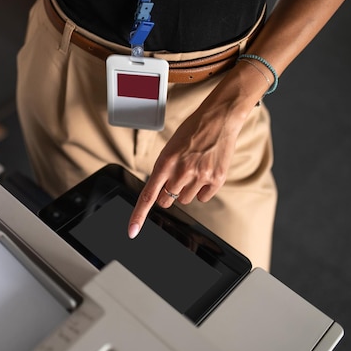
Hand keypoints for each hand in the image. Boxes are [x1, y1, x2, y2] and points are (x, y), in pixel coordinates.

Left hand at [127, 97, 244, 238]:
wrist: (218, 118)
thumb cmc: (192, 131)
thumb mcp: (170, 148)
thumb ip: (164, 170)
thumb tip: (160, 193)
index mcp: (165, 162)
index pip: (148, 196)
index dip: (139, 216)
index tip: (132, 231)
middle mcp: (182, 171)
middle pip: (166, 201)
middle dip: (167, 192)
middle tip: (176, 175)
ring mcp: (200, 176)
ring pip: (185, 200)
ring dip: (186, 189)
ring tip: (193, 168)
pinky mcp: (217, 179)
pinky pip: (203, 197)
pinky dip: (203, 189)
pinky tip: (205, 171)